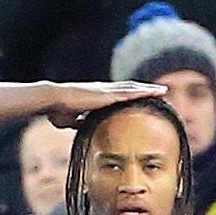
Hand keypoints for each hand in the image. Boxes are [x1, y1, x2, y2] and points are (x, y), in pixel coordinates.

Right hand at [45, 81, 166, 127]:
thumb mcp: (71, 119)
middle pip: (129, 88)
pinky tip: (153, 92)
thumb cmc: (57, 109)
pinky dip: (143, 92)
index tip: (141, 96)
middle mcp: (103, 90)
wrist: (52, 100)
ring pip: (132, 88)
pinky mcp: (107, 95)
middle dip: (144, 89)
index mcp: (96, 95)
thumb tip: (84, 127)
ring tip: (163, 90)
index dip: (130, 94)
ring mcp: (106, 91)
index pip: (117, 94)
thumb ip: (80, 122)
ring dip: (148, 89)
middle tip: (159, 91)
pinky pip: (129, 92)